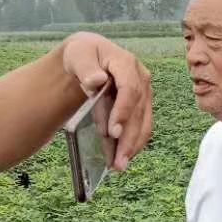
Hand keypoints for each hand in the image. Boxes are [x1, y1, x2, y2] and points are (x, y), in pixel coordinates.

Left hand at [61, 33, 151, 170]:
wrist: (89, 57)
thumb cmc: (83, 55)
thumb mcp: (78, 55)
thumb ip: (86, 67)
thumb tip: (96, 81)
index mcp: (126, 64)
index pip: (130, 89)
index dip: (124, 112)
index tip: (113, 132)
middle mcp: (140, 79)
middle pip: (139, 112)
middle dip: (129, 139)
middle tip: (118, 161)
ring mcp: (143, 93)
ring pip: (143, 123)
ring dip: (133, 146)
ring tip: (119, 166)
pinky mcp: (141, 106)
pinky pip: (140, 126)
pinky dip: (132, 143)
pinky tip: (122, 157)